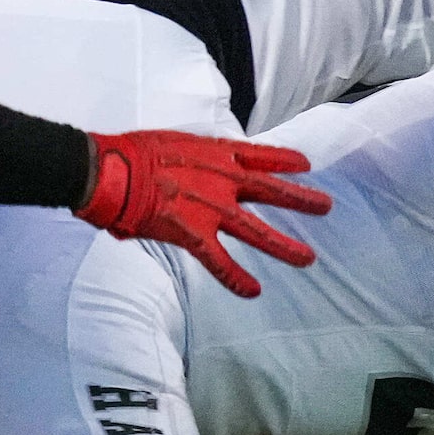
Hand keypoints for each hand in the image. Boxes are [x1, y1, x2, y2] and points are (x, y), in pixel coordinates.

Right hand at [76, 130, 331, 298]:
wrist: (106, 169)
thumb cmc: (129, 153)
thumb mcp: (173, 143)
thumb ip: (192, 158)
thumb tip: (191, 168)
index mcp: (217, 154)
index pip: (261, 155)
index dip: (285, 160)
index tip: (306, 163)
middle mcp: (223, 180)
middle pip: (273, 191)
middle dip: (302, 199)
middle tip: (327, 206)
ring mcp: (211, 208)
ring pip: (258, 232)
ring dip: (285, 247)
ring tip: (309, 259)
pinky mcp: (192, 233)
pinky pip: (220, 261)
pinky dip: (237, 278)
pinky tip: (253, 291)